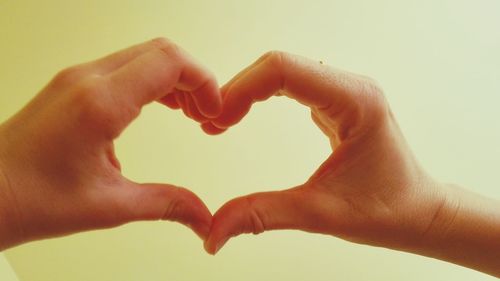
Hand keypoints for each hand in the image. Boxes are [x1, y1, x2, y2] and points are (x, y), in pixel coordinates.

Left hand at [0, 38, 220, 249]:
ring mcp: (77, 79)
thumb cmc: (30, 199)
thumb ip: (166, 204)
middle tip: (206, 114)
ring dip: (174, 79)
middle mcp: (87, 80)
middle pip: (161, 52)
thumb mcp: (110, 206)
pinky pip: (124, 68)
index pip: (169, 62)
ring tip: (189, 113)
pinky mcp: (73, 86)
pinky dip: (152, 82)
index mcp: (100, 104)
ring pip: (143, 56)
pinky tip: (161, 109)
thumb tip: (204, 217)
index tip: (214, 111)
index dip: (204, 81)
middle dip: (194, 79)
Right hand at [204, 51, 447, 252]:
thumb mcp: (321, 215)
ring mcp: (345, 93)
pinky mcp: (338, 103)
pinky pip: (294, 85)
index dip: (242, 89)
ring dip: (249, 91)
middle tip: (212, 124)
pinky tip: (246, 113)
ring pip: (285, 71)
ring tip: (224, 120)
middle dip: (240, 90)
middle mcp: (352, 88)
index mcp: (355, 101)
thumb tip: (213, 232)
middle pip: (280, 65)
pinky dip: (263, 95)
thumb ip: (263, 215)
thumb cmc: (387, 212)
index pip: (285, 70)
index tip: (218, 121)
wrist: (420, 213)